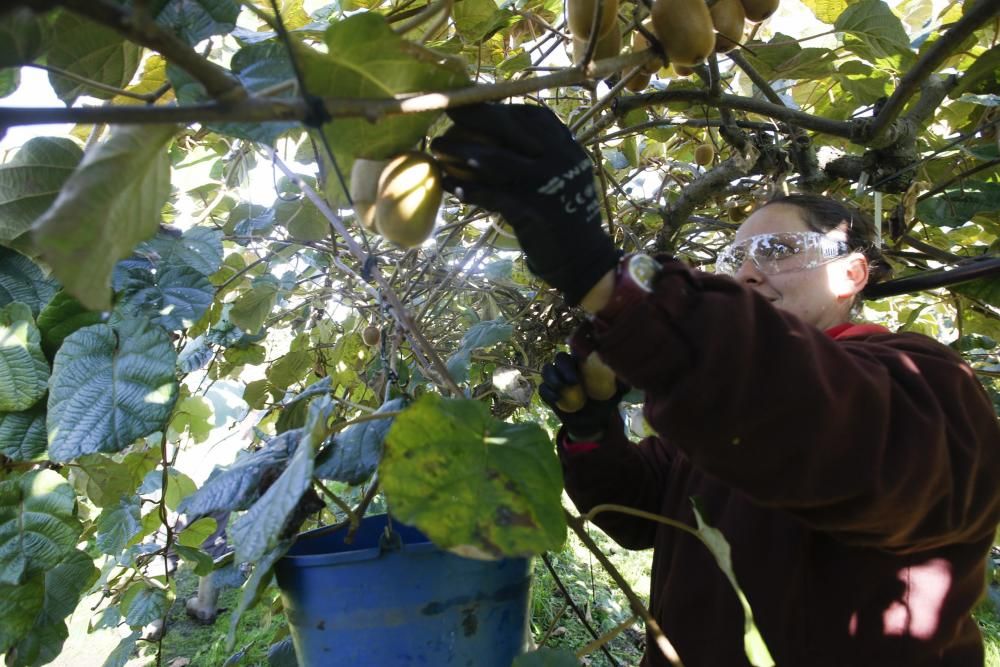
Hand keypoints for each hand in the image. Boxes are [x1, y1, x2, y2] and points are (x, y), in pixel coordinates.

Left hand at [430, 104, 619, 305]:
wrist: (582, 255)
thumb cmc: (561, 211)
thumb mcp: (556, 171)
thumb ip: (532, 151)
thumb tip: (490, 126)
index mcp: (565, 143)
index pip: (524, 114)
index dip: (489, 108)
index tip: (462, 107)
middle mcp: (559, 156)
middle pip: (507, 128)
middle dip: (470, 122)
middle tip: (443, 125)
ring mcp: (548, 181)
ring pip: (495, 159)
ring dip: (460, 153)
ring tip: (437, 152)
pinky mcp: (534, 210)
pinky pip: (493, 195)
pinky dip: (469, 189)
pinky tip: (451, 187)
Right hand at [538, 352, 626, 441]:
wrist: (592, 423)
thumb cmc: (604, 403)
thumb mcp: (616, 394)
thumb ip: (621, 383)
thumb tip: (625, 372)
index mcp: (582, 362)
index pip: (576, 348)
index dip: (576, 348)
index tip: (582, 358)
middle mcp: (567, 366)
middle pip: (560, 358)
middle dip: (564, 367)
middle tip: (573, 381)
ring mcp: (555, 378)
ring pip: (547, 369)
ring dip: (553, 378)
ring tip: (561, 389)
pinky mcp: (547, 391)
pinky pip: (542, 388)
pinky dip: (548, 392)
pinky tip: (556, 399)